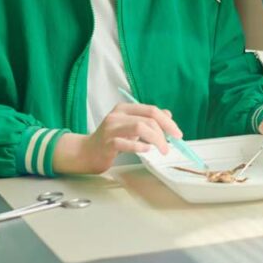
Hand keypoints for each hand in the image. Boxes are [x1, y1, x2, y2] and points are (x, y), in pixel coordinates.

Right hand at [53, 102, 182, 173]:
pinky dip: (140, 146)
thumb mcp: (129, 126)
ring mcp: (111, 129)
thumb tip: (168, 115)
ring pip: (140, 127)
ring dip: (156, 139)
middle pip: (148, 118)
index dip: (167, 121)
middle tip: (170, 146)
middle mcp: (117, 116)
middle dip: (164, 132)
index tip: (177, 133)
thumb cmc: (110, 140)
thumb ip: (146, 119)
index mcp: (124, 109)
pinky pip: (126, 143)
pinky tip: (147, 150)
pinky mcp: (107, 143)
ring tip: (162, 150)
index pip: (151, 110)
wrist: (85, 152)